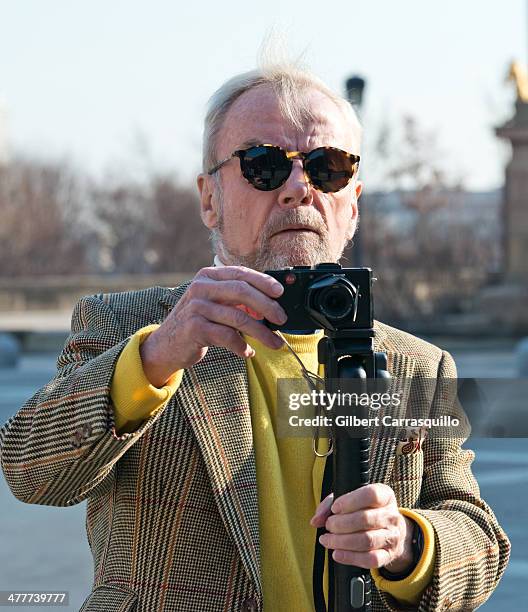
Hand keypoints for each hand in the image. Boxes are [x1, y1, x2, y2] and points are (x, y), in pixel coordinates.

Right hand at [140, 266, 286, 385]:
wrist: (165, 346)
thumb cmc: (197, 323)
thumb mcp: (214, 304)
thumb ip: (237, 299)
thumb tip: (271, 302)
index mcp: (208, 276)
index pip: (241, 273)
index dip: (264, 281)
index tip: (280, 292)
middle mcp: (201, 288)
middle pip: (242, 291)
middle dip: (267, 306)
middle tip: (282, 319)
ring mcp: (196, 307)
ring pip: (239, 317)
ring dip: (262, 333)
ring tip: (274, 343)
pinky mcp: (195, 328)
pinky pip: (228, 336)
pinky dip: (242, 346)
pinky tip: (247, 352)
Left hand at [310, 484, 414, 571]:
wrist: (391, 532)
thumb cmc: (367, 511)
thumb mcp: (352, 499)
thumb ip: (330, 504)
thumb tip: (316, 520)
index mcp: (385, 496)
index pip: (371, 495)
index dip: (350, 501)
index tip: (335, 508)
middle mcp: (391, 516)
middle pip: (365, 519)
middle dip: (340, 524)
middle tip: (329, 526)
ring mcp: (392, 537)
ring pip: (366, 541)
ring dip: (341, 541)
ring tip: (327, 540)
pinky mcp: (388, 555)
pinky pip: (370, 559)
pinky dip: (350, 558)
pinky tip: (337, 553)